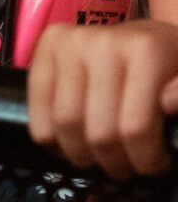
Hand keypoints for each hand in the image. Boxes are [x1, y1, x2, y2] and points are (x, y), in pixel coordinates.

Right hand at [28, 20, 177, 177]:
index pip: (135, 128)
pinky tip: (73, 140)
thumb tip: (169, 102)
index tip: (156, 164)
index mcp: (146, 50)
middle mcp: (103, 41)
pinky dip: (51, 139)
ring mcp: (70, 42)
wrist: (148, 36)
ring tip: (100, 154)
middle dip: (115, 163)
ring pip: (65, 125)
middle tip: (127, 164)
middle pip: (98, 132)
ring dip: (83, 155)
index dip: (146, 160)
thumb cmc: (173, 68)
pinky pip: (37, 112)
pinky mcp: (46, 46)